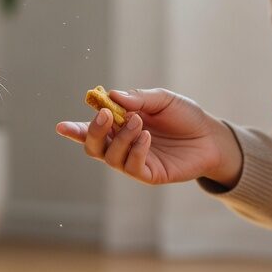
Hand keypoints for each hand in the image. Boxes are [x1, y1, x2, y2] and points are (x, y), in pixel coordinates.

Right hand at [55, 88, 240, 185]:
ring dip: (121, 137)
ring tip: (139, 121)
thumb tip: (112, 96)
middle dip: (93, 131)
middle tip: (106, 114)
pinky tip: (147, 137)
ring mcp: (133, 162)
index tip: (61, 126)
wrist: (211, 136)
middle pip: (93, 147)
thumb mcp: (162, 99)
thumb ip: (138, 98)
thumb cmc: (185, 116)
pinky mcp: (149, 174)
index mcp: (119, 126)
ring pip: (110, 157)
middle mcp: (122, 146)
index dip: (74, 130)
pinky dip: (135, 150)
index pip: (91, 130)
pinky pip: (131, 167)